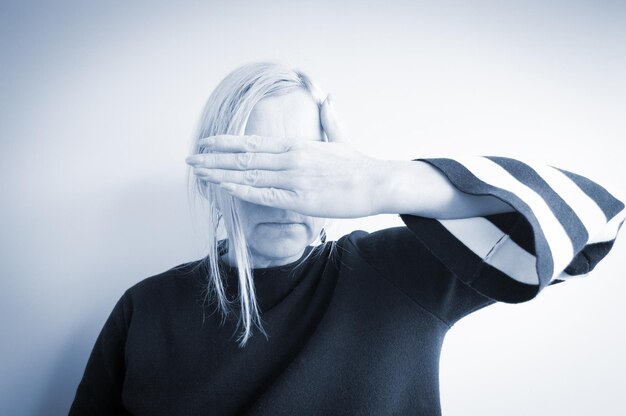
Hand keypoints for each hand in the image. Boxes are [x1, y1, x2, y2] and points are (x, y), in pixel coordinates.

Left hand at [186, 96, 384, 217]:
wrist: (377, 182)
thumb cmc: (358, 165)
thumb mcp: (340, 138)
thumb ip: (329, 119)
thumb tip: (327, 97)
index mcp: (294, 146)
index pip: (251, 142)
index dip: (225, 143)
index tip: (206, 143)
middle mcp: (289, 159)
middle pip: (243, 158)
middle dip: (213, 159)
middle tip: (190, 159)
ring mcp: (293, 179)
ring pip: (248, 175)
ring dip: (220, 175)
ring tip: (198, 173)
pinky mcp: (299, 200)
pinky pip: (264, 195)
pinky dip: (241, 191)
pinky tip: (223, 189)